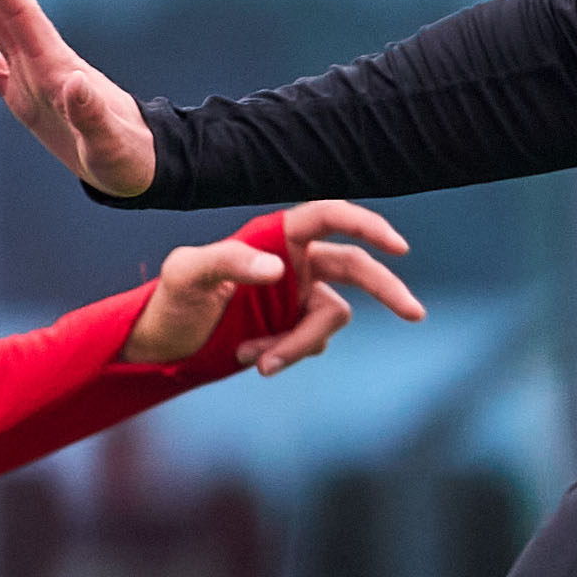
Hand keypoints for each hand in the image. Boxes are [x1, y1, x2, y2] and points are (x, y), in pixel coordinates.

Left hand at [117, 199, 423, 370]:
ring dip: (298, 343)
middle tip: (415, 313)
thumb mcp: (187, 273)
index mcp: (275, 235)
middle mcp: (294, 262)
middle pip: (356, 267)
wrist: (161, 342)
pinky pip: (312, 343)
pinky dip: (287, 354)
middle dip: (387, 289)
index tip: (398, 247)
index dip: (367, 226)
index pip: (330, 217)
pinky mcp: (293, 329)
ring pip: (331, 318)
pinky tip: (252, 358)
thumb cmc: (171, 296)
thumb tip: (280, 270)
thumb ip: (229, 261)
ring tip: (255, 359)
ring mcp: (297, 297)